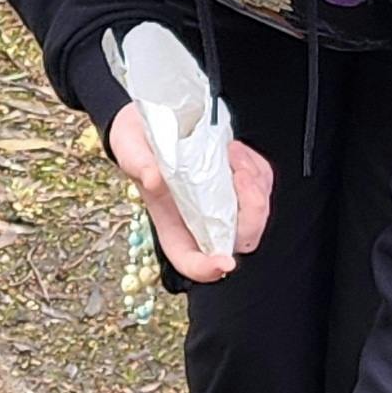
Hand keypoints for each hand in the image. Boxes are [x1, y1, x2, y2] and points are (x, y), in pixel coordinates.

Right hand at [108, 103, 274, 282]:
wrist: (148, 123)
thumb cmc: (137, 145)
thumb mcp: (129, 150)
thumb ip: (138, 164)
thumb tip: (154, 178)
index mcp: (173, 227)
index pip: (191, 262)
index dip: (208, 269)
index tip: (223, 262)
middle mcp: (202, 223)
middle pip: (239, 241)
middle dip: (251, 213)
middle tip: (239, 175)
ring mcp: (223, 206)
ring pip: (257, 215)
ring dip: (255, 184)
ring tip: (232, 153)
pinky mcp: (238, 186)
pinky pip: (262, 187)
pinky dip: (257, 169)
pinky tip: (235, 151)